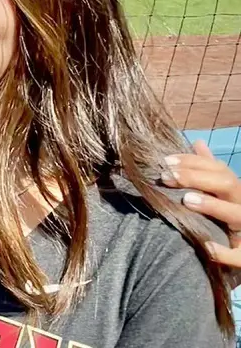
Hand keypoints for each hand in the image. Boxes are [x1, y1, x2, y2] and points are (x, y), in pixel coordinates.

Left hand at [163, 140, 240, 270]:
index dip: (192, 162)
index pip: (218, 168)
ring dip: (213, 206)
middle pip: (228, 183)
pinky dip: (225, 253)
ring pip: (238, 214)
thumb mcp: (220, 192)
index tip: (165, 161)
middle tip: (166, 177)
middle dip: (197, 178)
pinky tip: (207, 247)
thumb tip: (198, 142)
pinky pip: (240, 255)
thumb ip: (209, 171)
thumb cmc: (227, 217)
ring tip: (187, 200)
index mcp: (235, 191)